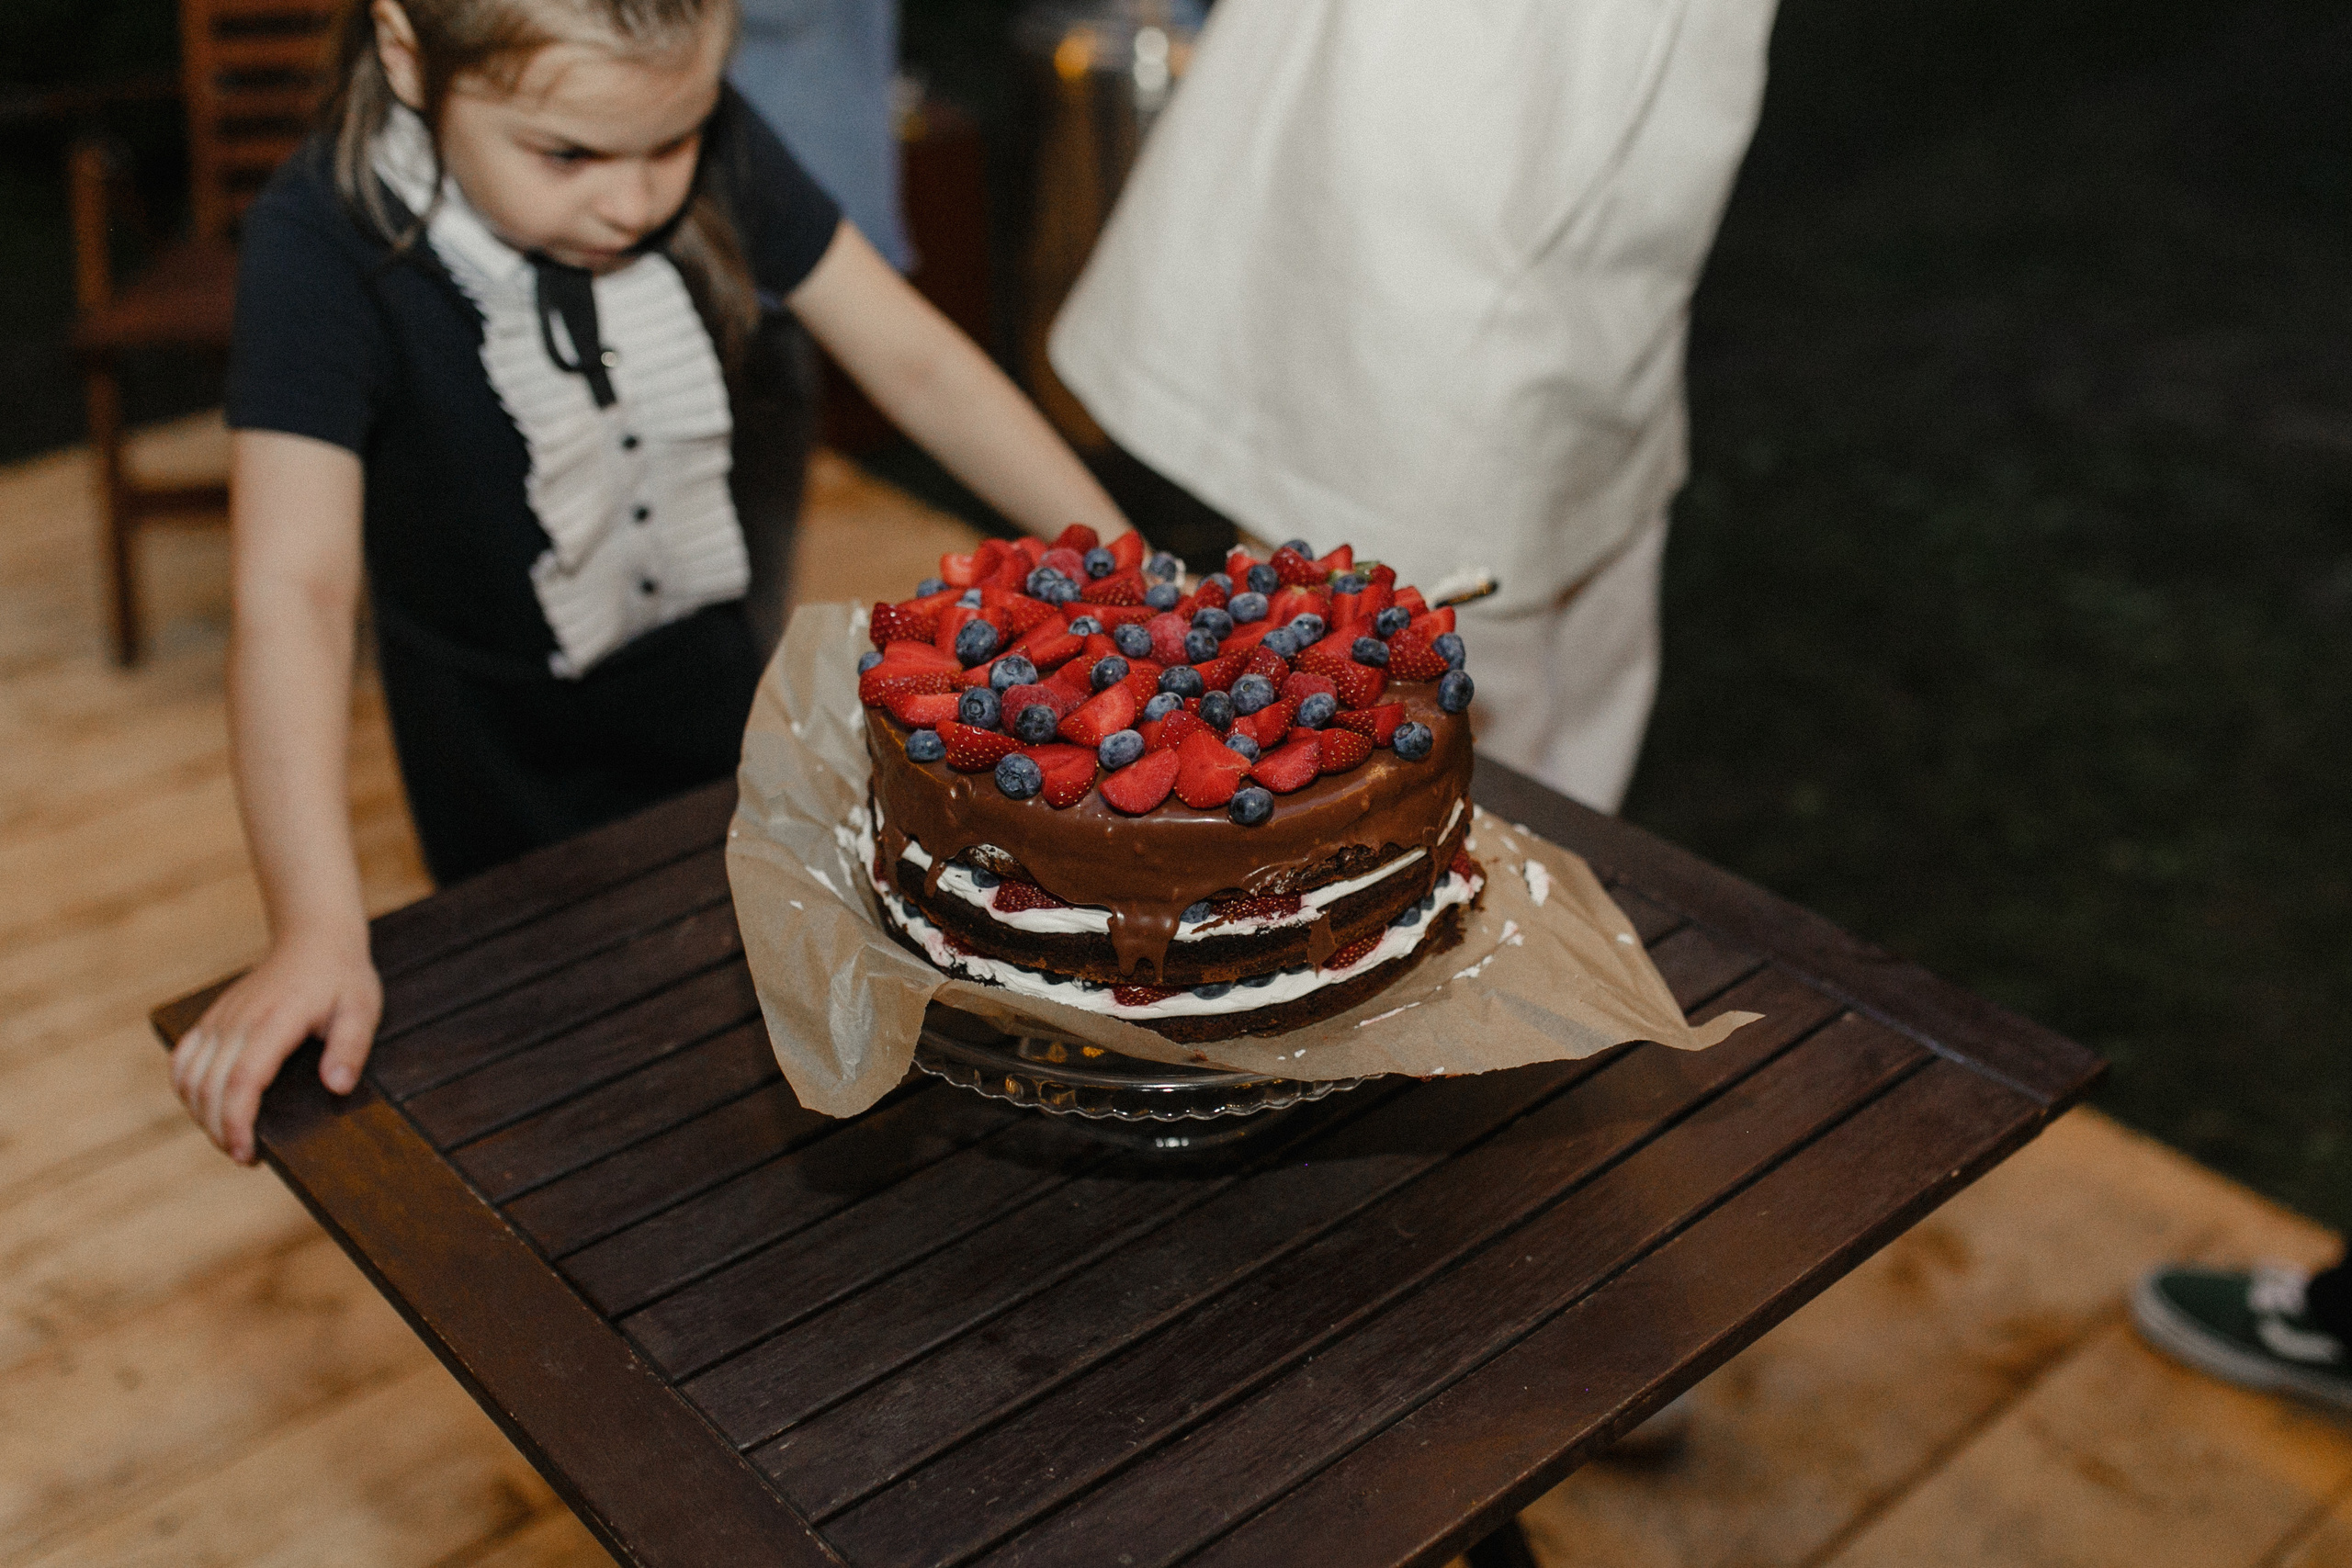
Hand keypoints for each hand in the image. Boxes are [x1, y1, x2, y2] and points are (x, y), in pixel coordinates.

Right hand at [171, 927, 381, 1163]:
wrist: (313, 937)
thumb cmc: (342, 977)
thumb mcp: (363, 1009)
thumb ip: (351, 1048)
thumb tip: (336, 1087)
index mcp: (275, 1021)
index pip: (242, 1081)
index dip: (237, 1122)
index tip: (246, 1154)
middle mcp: (239, 1021)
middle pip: (210, 1086)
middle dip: (219, 1130)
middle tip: (244, 1156)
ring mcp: (221, 1018)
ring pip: (188, 1076)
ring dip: (200, 1114)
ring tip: (229, 1138)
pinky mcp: (213, 1018)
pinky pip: (183, 1058)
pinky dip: (186, 1089)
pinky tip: (205, 1108)